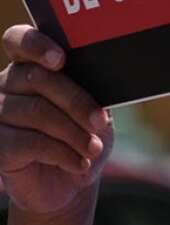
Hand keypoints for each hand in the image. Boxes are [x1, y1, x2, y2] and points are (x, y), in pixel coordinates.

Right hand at [0, 26, 112, 213]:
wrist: (70, 184)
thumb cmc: (83, 140)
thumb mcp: (96, 114)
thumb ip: (93, 93)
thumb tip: (104, 81)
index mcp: (31, 68)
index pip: (19, 40)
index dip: (37, 45)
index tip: (60, 60)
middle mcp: (7, 86)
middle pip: (38, 79)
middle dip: (77, 101)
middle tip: (99, 122)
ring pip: (37, 112)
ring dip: (74, 133)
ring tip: (93, 149)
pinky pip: (30, 142)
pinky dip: (63, 154)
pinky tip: (79, 163)